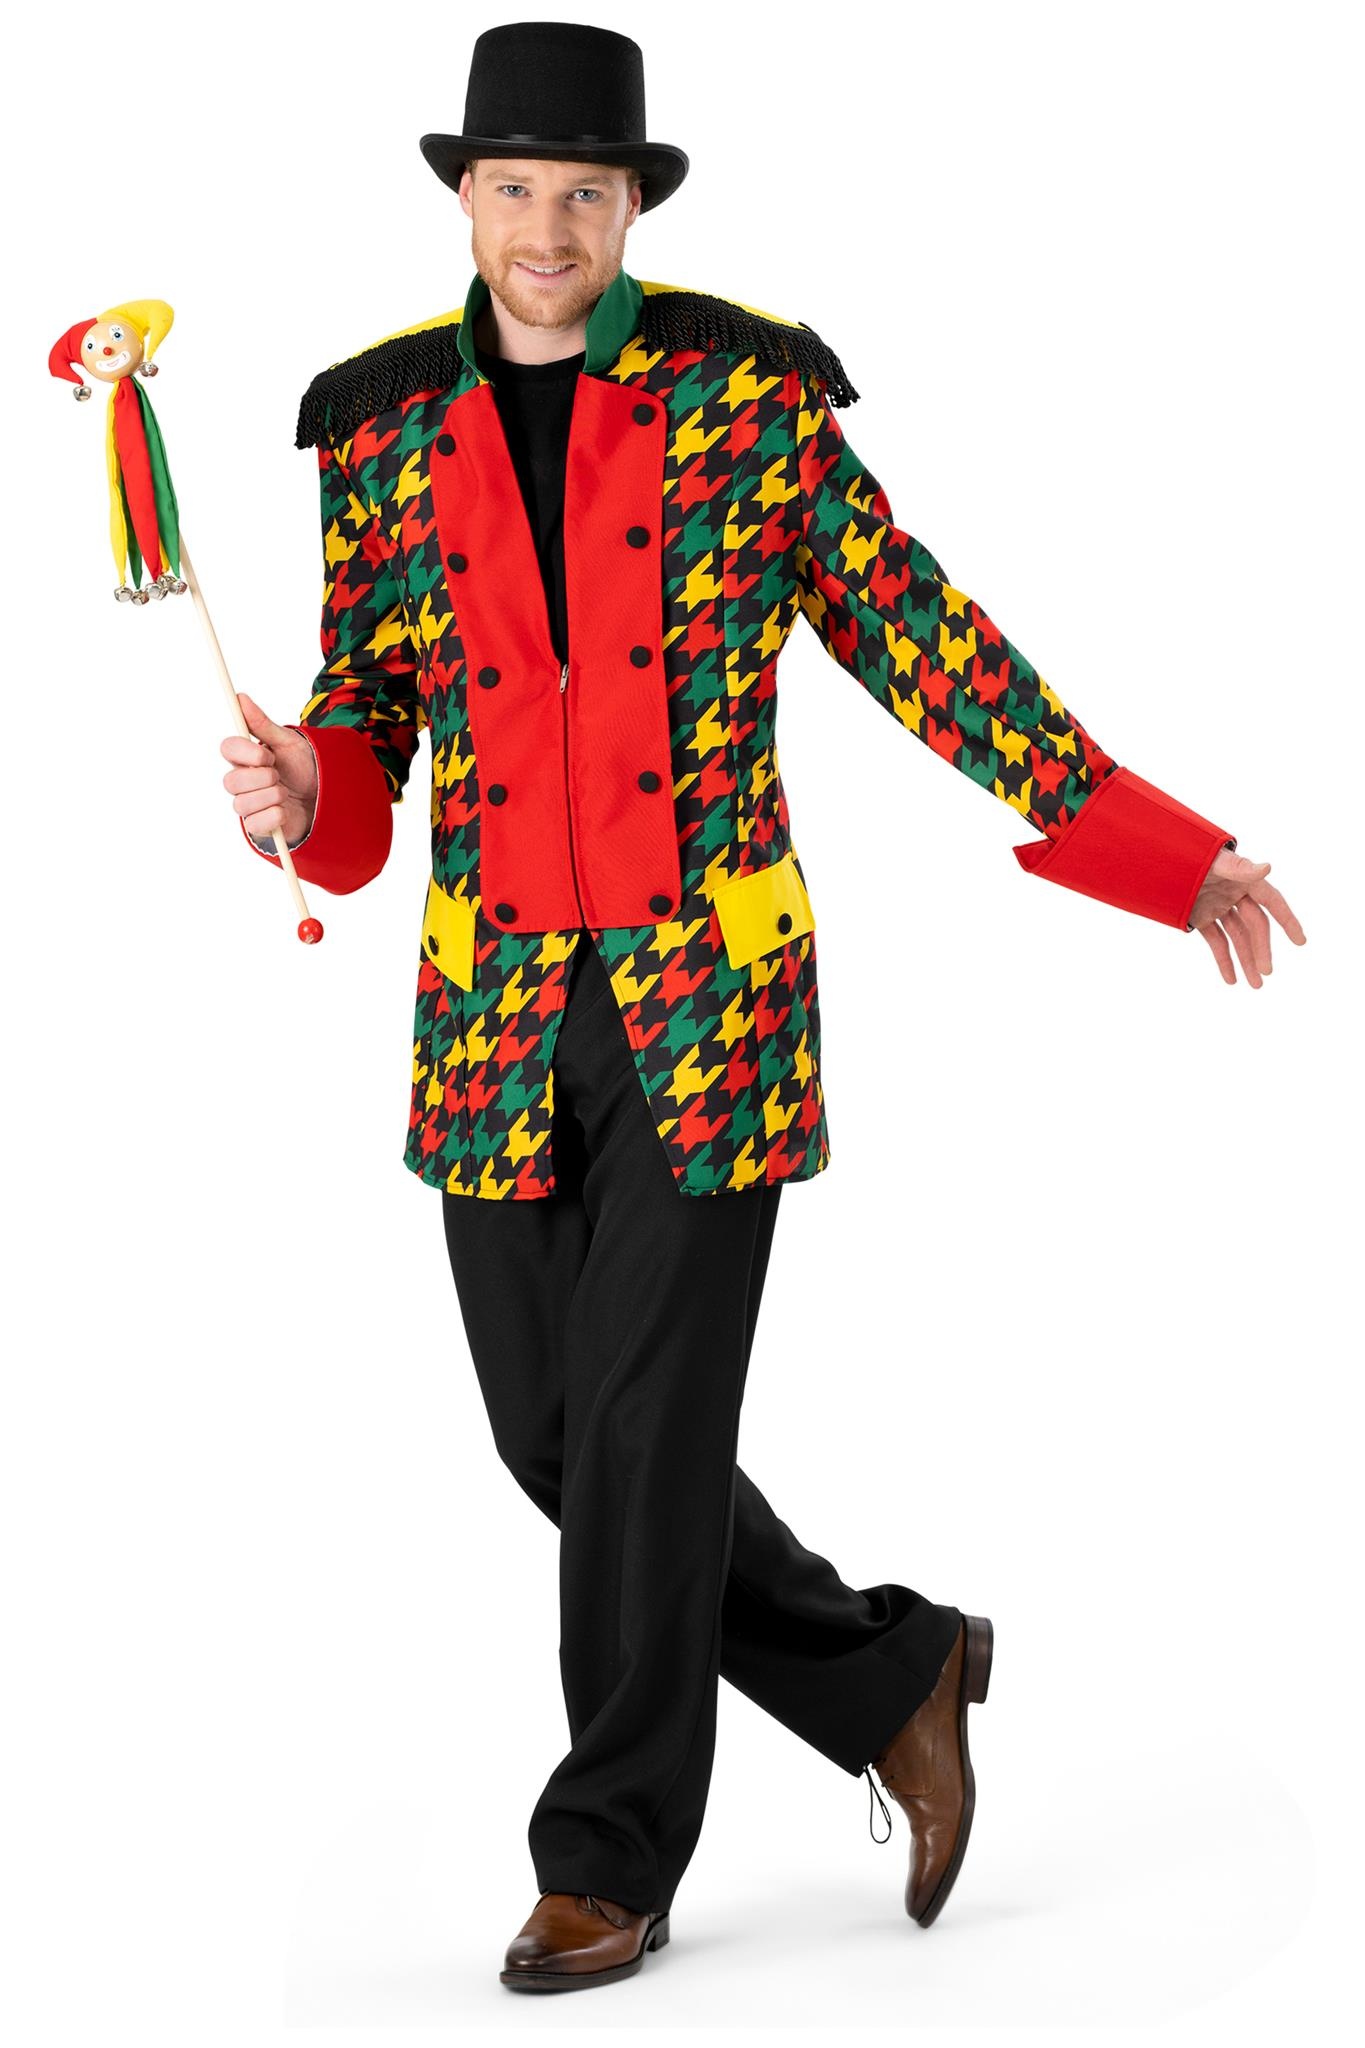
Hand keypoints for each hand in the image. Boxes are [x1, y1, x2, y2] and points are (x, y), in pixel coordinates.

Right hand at [221, 693, 317, 847]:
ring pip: (243, 803)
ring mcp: (247, 804)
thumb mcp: (288, 742)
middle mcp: (241, 781)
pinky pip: (256, 823)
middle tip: (279, 775)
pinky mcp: (257, 826)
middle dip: (263, 777)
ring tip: (286, 793)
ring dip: (272, 796)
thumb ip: (262, 724)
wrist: (323, 796)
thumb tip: (240, 697)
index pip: (227, 748)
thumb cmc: (302, 767)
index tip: (268, 755)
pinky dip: (275, 816)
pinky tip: (285, 811)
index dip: (247, 752)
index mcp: (245, 757)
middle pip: (231, 781)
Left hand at [1188, 846, 1305, 987]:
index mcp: (1243, 880)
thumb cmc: (1190, 853)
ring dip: (1245, 960)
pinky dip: (1223, 960)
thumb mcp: (1213, 861)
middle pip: (1254, 925)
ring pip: (1237, 937)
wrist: (1157, 857)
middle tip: (1266, 972)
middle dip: (1261, 949)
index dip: (1287, 921)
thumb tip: (1268, 868)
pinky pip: (1216, 941)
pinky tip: (1231, 979)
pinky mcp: (1201, 917)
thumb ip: (1239, 868)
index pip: (1272, 902)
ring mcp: (1217, 907)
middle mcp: (1234, 895)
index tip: (1300, 941)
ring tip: (1254, 985)